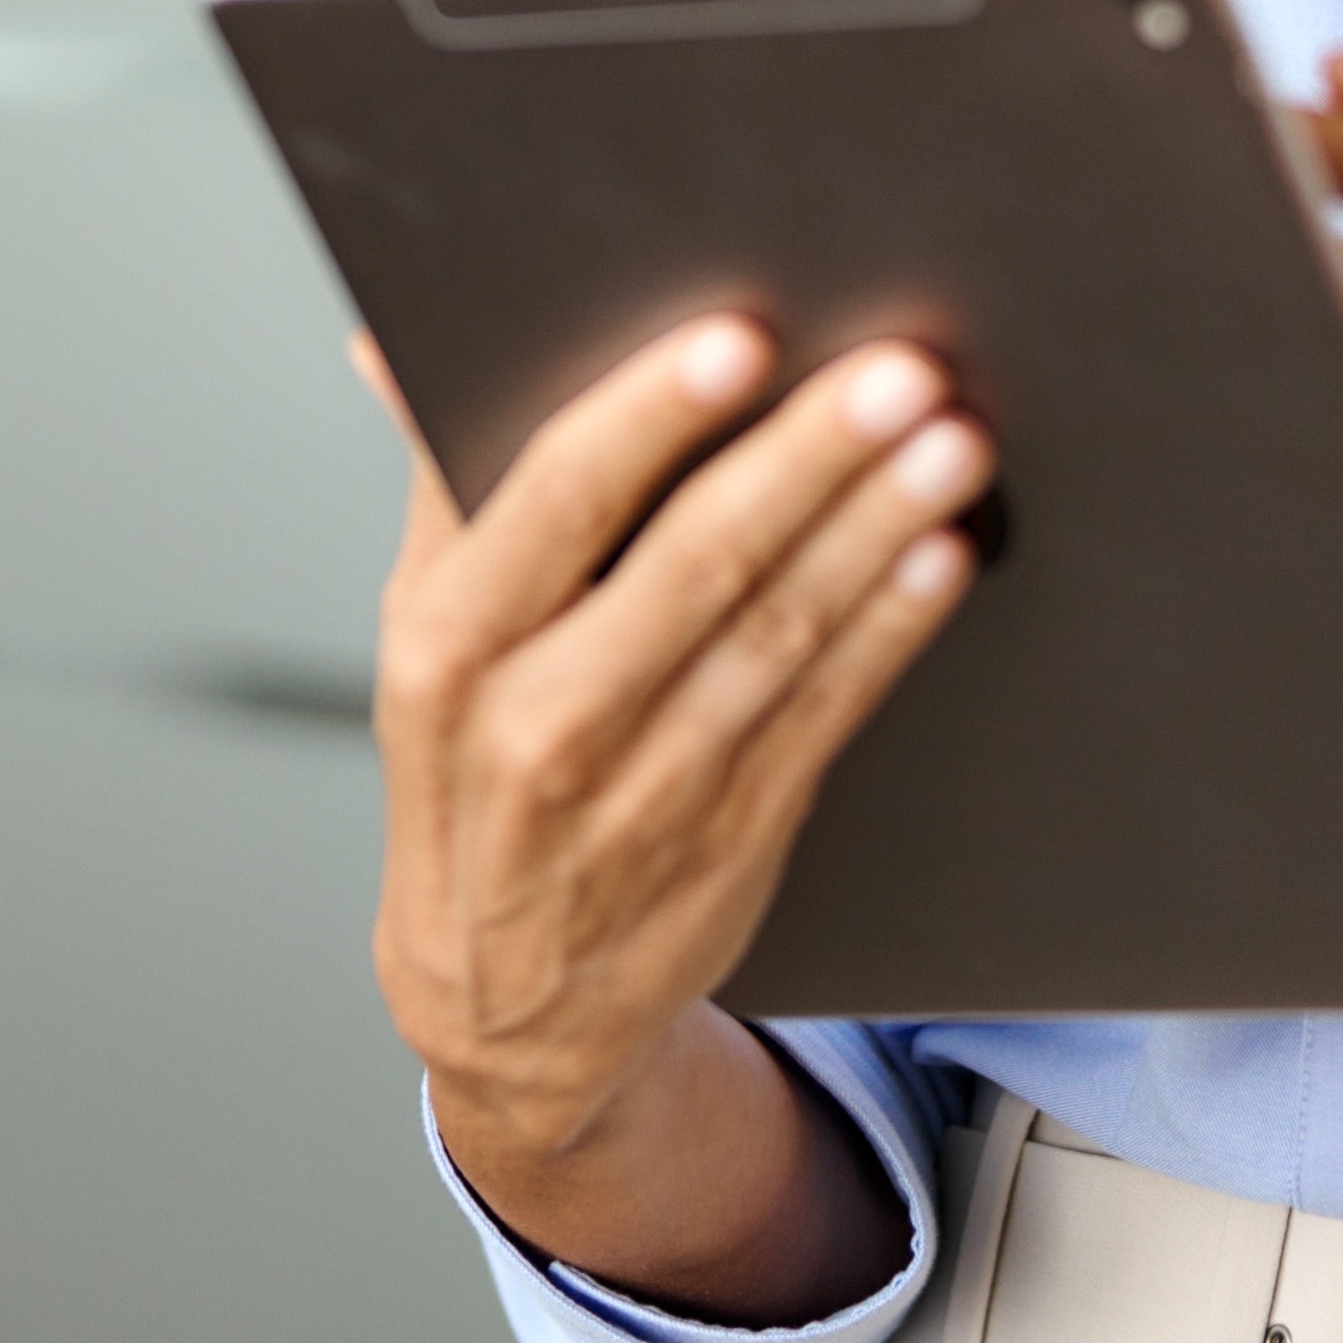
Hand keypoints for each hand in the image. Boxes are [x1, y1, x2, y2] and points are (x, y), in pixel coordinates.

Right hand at [366, 314, 989, 1191]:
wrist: (505, 1005)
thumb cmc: (468, 774)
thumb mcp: (423, 637)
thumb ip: (437, 487)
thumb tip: (393, 347)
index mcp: (449, 645)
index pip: (555, 501)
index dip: (652, 415)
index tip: (740, 337)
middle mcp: (539, 720)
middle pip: (690, 563)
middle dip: (804, 458)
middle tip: (898, 371)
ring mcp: (644, 789)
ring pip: (775, 634)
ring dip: (873, 531)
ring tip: (949, 444)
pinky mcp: (734, 834)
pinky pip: (823, 713)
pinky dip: (888, 631)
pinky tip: (939, 557)